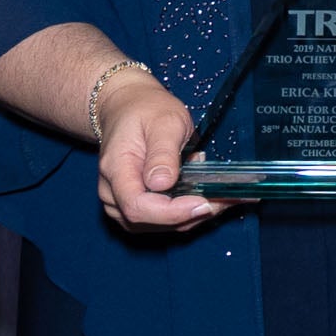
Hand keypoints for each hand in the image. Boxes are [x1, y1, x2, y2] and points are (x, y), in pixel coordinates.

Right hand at [92, 69, 227, 234]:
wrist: (127, 109)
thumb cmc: (147, 111)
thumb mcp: (164, 122)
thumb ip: (163, 153)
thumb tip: (162, 184)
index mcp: (116, 169)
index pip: (137, 206)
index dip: (171, 212)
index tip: (203, 202)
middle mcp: (111, 193)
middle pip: (148, 221)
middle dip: (189, 215)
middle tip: (224, 198)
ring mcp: (119, 203)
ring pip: (156, 226)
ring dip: (191, 216)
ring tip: (219, 196)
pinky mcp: (134, 206)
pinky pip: (159, 220)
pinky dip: (185, 213)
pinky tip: (206, 197)